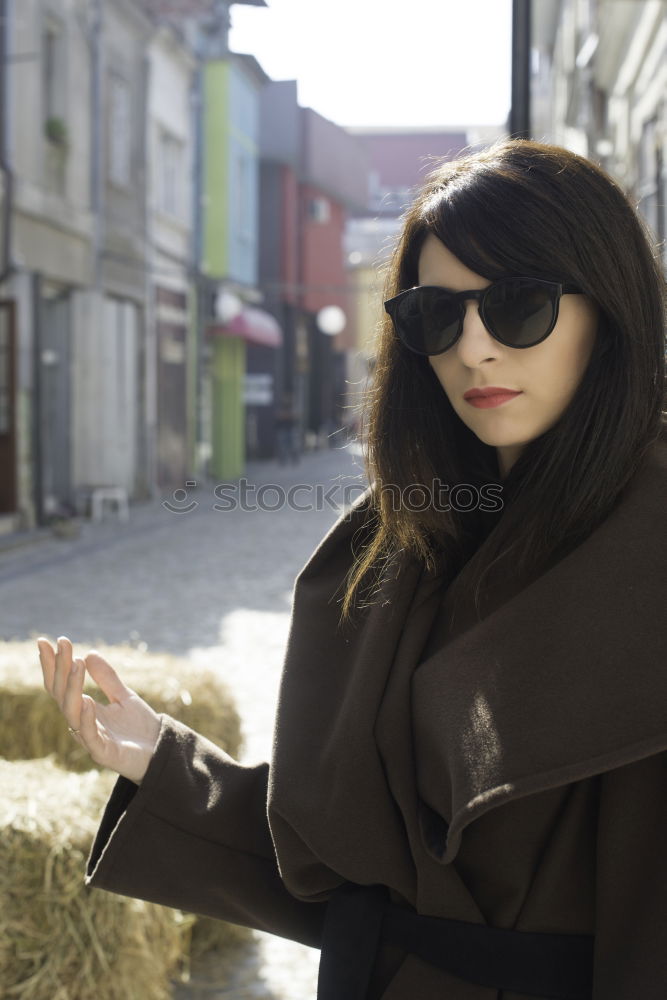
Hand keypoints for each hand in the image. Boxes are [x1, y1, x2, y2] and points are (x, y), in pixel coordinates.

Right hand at [37, 636, 161, 784]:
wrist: (161, 752)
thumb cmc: (140, 729)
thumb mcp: (124, 696)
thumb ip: (107, 679)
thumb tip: (89, 653)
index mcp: (84, 710)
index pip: (61, 686)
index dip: (53, 665)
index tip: (45, 640)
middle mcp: (82, 724)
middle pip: (62, 695)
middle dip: (61, 668)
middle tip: (63, 643)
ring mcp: (91, 739)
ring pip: (72, 713)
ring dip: (72, 687)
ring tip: (76, 664)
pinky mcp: (104, 753)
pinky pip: (90, 736)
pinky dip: (87, 719)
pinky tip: (87, 700)